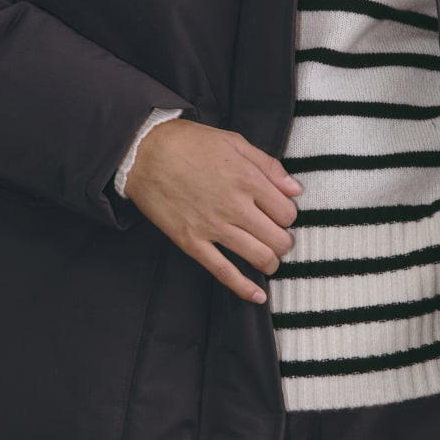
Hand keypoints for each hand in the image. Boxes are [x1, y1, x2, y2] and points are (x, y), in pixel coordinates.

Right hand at [125, 118, 302, 303]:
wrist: (144, 152)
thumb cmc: (189, 143)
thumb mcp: (234, 142)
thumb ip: (268, 166)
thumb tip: (295, 189)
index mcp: (248, 179)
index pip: (287, 213)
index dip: (287, 216)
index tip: (279, 215)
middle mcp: (235, 206)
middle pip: (278, 239)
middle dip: (283, 242)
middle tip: (277, 238)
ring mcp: (213, 227)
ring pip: (259, 257)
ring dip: (271, 262)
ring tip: (269, 259)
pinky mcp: (192, 242)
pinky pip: (223, 271)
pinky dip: (244, 287)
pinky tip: (258, 296)